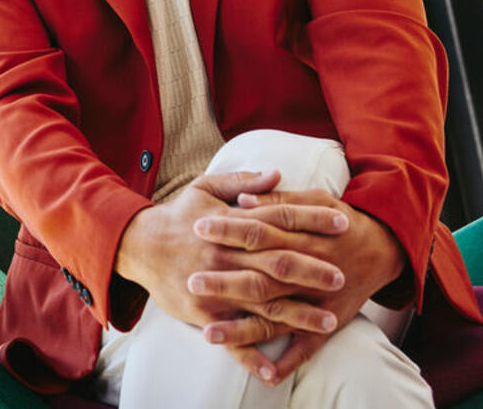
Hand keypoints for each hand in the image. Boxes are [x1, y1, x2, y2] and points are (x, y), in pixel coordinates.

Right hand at [115, 171, 347, 334]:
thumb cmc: (176, 215)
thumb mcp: (205, 188)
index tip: (343, 223)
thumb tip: (277, 174)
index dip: (311, 221)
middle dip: (312, 270)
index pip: (279, 221)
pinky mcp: (202, 313)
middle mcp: (226, 257)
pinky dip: (251, 356)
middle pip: (276, 264)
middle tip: (341, 276)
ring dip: (297, 313)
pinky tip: (274, 372)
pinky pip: (230, 339)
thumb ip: (242, 183)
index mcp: (230, 225)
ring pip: (262, 302)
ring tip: (329, 320)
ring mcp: (215, 287)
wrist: (137, 244)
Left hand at [191, 189, 405, 384]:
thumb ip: (277, 201)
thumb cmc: (338, 219)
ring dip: (243, 329)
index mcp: (302, 237)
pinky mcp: (327, 323)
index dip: (229, 229)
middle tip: (192, 282)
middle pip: (262, 277)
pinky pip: (306, 348)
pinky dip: (286, 363)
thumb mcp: (314, 199)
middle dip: (227, 281)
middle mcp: (308, 272)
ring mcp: (317, 302)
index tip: (198, 227)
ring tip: (209, 334)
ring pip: (276, 318)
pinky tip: (264, 376)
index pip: (259, 231)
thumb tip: (241, 201)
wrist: (382, 247)